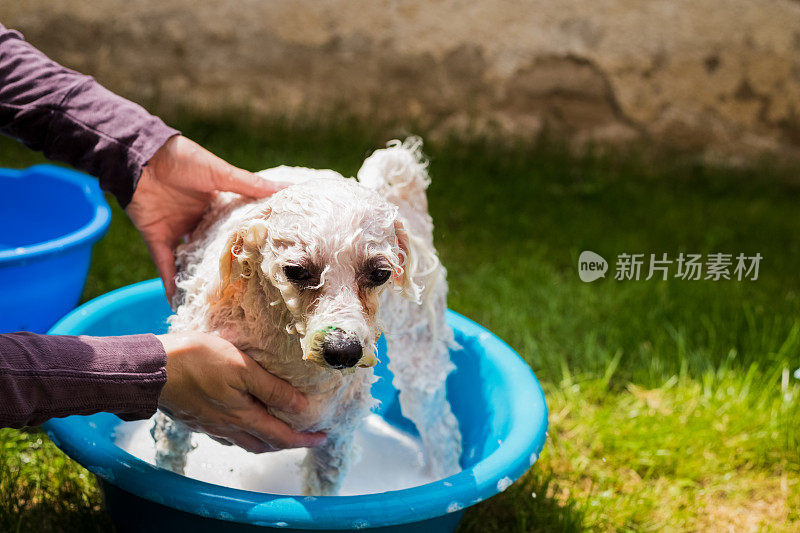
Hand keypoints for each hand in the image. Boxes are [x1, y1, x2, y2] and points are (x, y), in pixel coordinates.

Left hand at [126, 135, 281, 301]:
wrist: (142, 157)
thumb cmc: (185, 160)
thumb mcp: (222, 174)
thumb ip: (251, 185)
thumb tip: (289, 186)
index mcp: (215, 204)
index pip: (234, 227)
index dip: (248, 242)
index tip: (266, 260)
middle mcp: (197, 220)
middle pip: (213, 248)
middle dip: (225, 266)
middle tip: (245, 289)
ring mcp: (176, 230)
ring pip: (190, 261)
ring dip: (198, 279)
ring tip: (216, 304)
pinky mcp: (156, 238)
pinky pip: (164, 266)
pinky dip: (169, 284)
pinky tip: (178, 304)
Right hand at [156, 332, 325, 452]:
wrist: (151, 369)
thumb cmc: (197, 361)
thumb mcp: (242, 368)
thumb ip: (272, 388)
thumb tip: (301, 407)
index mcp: (242, 417)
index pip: (281, 437)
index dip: (305, 439)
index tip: (324, 436)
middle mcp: (227, 427)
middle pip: (264, 444)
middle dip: (287, 442)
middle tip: (305, 434)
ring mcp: (209, 425)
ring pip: (244, 442)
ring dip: (265, 440)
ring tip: (278, 429)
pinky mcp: (196, 419)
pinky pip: (226, 434)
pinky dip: (242, 433)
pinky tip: (242, 421)